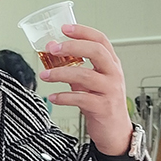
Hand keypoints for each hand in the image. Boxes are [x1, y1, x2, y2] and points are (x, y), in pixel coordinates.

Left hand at [39, 22, 132, 157]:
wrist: (116, 132)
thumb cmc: (103, 103)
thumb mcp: (91, 82)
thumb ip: (75, 67)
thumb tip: (53, 52)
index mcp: (111, 64)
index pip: (100, 40)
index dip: (83, 31)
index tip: (65, 28)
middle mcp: (113, 74)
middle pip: (97, 52)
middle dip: (73, 47)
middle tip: (53, 48)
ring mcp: (110, 90)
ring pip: (86, 75)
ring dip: (61, 73)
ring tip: (45, 75)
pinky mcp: (103, 107)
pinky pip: (81, 99)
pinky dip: (64, 97)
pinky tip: (53, 97)